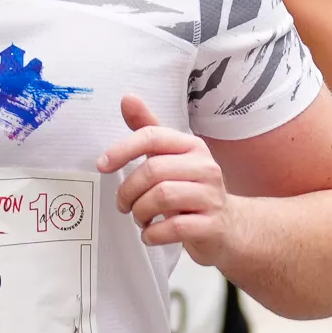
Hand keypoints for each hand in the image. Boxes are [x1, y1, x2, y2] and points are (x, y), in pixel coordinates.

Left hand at [97, 94, 232, 264]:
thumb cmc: (192, 190)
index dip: (122, 150)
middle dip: (128, 190)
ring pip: (161, 197)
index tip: (102, 165)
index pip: (152, 137)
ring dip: (140, 212)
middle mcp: (205, 167)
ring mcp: (210, 196)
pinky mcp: (211, 225)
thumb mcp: (171, 158)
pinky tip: (151, 233)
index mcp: (192, 146)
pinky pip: (173, 227)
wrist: (229, 226)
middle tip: (123, 204)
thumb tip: (127, 99)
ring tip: (140, 218)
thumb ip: (149, 131)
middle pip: (153, 170)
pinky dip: (153, 233)